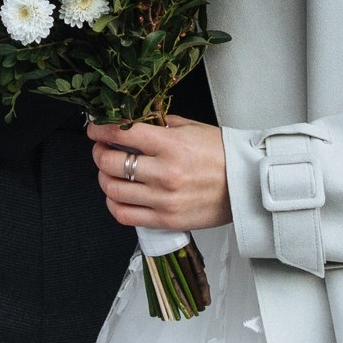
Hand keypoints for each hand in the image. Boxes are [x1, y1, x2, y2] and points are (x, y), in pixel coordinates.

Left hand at [89, 116, 232, 231]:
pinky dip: (114, 203)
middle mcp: (164, 173)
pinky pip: (125, 215)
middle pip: (110, 162)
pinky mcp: (165, 220)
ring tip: (110, 171)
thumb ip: (159, 125)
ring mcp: (163, 199)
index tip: (95, 128)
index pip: (121, 133)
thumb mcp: (191, 128)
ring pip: (112, 189)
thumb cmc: (222, 156)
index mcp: (171, 145)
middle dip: (99, 152)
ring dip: (104, 178)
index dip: (100, 129)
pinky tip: (118, 194)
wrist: (246, 186)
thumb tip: (131, 122)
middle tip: (102, 148)